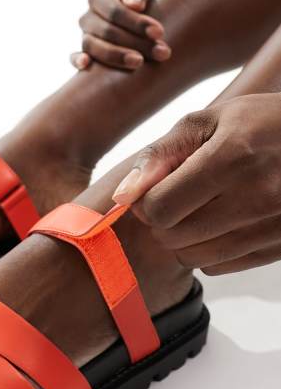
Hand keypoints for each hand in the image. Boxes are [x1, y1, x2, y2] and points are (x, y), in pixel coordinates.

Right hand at [70, 0, 170, 70]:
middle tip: (160, 53)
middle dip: (135, 43)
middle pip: (107, 32)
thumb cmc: (137, 3)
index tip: (160, 33)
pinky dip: (77, 60)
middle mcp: (87, 17)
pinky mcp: (82, 53)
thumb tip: (134, 5)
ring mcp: (83, 36)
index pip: (115, 12)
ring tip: (139, 63)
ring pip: (93, 46)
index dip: (137, 23)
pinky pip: (73, 58)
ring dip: (117, 56)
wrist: (134, 22)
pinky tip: (86, 65)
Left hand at [112, 93, 280, 273]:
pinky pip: (218, 267)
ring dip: (182, 238)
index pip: (160, 208)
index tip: (154, 189)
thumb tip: (122, 195)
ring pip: (192, 258)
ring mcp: (273, 226)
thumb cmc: (259, 124)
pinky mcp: (280, 246)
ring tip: (199, 208)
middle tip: (179, 196)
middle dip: (162, 219)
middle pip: (172, 237)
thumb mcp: (208, 121)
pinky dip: (208, 250)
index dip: (145, 201)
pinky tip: (221, 223)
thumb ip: (160, 154)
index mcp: (233, 157)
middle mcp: (258, 196)